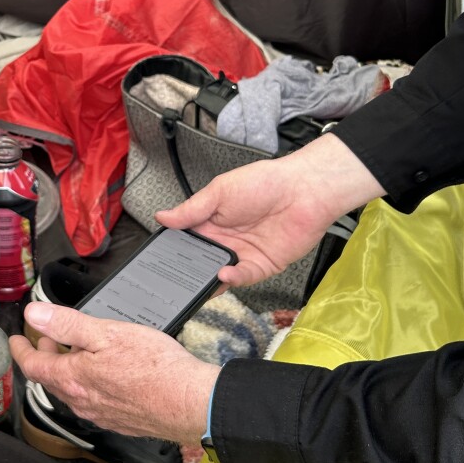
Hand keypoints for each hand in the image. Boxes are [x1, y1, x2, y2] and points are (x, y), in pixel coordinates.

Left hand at [10, 302, 216, 443]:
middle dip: (45, 357)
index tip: (16, 341)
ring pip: (72, 391)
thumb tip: (35, 315)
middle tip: (48, 340)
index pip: (33, 366)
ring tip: (76, 353)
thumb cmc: (154, 367)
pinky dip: (86, 385)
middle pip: (51, 379)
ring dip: (67, 371)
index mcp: (73, 379)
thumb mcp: (106, 333)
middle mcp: (82, 401)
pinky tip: (103, 375)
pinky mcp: (119, 421)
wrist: (189, 402)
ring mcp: (100, 414)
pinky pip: (91, 402)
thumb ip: (67, 324)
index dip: (21, 351)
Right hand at [156, 133, 383, 290]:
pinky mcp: (262, 266)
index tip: (159, 257)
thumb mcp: (219, 191)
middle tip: (174, 276)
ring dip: (208, 278)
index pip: (187, 240)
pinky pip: (243, 278)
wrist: (304, 190)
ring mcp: (243, 254)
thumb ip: (191, 209)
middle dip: (188, 270)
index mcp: (211, 221)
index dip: (174, 249)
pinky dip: (232, 279)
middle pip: (201, 261)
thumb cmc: (265, 182)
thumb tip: (162, 217)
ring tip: (197, 280)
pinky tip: (223, 275)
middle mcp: (226, 240)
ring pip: (219, 274)